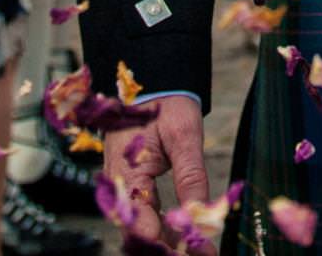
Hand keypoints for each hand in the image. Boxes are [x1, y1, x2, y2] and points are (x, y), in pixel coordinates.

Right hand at [106, 96, 207, 243]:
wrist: (152, 82)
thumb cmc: (166, 104)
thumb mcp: (184, 136)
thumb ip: (190, 175)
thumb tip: (199, 213)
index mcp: (127, 173)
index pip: (139, 223)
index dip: (165, 244)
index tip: (193, 253)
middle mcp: (121, 186)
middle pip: (138, 232)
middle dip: (166, 248)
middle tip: (200, 254)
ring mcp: (125, 188)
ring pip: (142, 227)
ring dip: (167, 243)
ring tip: (199, 251)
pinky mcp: (134, 187)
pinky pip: (146, 215)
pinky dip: (165, 230)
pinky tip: (187, 240)